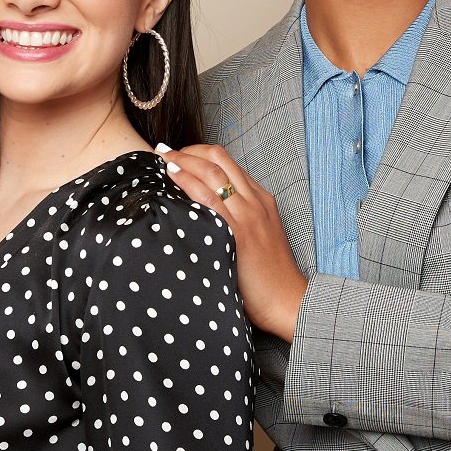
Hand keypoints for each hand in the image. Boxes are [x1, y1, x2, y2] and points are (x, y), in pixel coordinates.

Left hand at [157, 143, 307, 341]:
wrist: (287, 300)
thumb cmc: (269, 276)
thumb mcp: (258, 236)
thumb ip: (237, 219)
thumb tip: (205, 212)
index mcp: (261, 200)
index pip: (228, 163)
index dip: (200, 153)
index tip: (180, 155)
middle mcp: (255, 202)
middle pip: (219, 160)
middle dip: (189, 150)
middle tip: (165, 152)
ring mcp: (248, 215)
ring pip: (213, 173)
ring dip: (184, 160)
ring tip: (163, 158)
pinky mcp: (238, 233)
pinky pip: (209, 199)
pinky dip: (188, 182)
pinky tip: (172, 176)